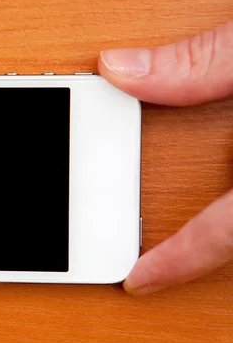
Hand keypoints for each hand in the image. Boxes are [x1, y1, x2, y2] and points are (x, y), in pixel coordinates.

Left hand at [99, 20, 232, 294]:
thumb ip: (200, 63)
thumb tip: (120, 70)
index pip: (227, 231)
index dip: (178, 261)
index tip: (137, 279)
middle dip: (198, 255)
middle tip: (156, 264)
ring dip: (219, 232)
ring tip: (183, 240)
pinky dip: (227, 208)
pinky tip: (213, 181)